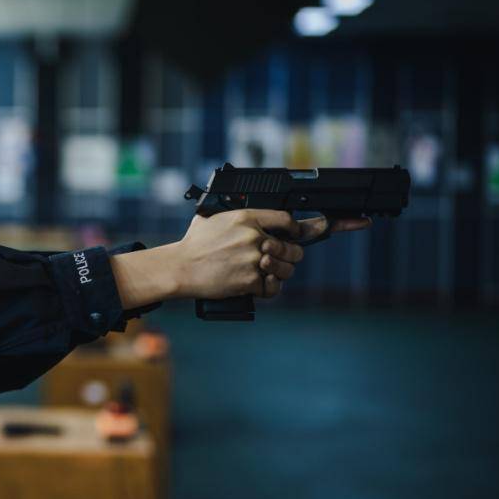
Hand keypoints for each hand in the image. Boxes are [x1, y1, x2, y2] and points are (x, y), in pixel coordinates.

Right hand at [107, 212, 371, 309]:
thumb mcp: (213, 216)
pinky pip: (273, 287)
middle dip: (291, 256)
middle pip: (293, 248)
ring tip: (265, 274)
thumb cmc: (193, 243)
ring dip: (280, 274)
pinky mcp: (250, 281)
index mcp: (246, 216)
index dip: (303, 227)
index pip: (288, 220)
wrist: (179, 268)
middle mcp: (254, 236)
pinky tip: (258, 286)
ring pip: (286, 269)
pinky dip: (268, 289)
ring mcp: (253, 259)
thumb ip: (238, 211)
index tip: (319, 228)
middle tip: (281, 260)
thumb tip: (255, 209)